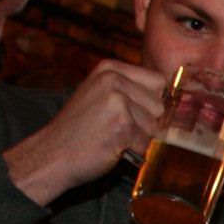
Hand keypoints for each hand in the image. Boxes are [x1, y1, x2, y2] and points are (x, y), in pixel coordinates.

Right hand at [3, 60, 167, 204]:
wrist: (50, 155)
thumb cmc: (79, 130)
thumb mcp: (100, 96)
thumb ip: (130, 91)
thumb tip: (173, 100)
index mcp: (110, 68)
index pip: (158, 81)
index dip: (152, 103)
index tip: (133, 114)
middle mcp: (113, 79)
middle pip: (160, 105)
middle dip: (146, 123)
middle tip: (117, 129)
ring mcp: (117, 100)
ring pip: (154, 125)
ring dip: (139, 139)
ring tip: (112, 138)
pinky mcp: (121, 124)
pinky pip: (146, 143)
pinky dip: (133, 152)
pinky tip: (111, 147)